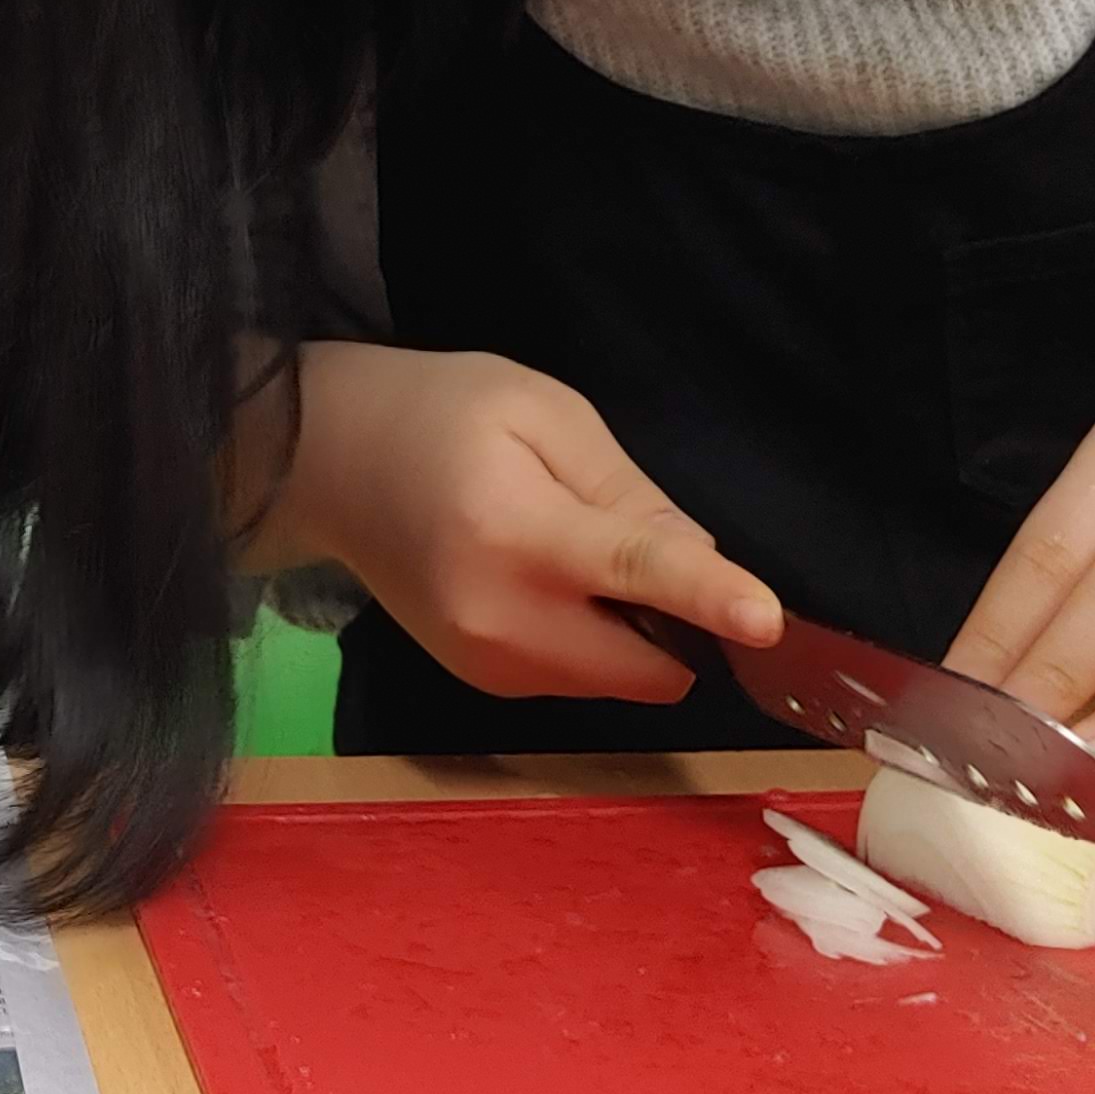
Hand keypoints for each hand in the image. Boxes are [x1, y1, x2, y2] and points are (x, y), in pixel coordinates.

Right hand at [277, 343, 781, 702]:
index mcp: (517, 529)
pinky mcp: (480, 681)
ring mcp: (486, 662)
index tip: (768, 621)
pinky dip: (591, 645)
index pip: (634, 573)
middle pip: (648, 664)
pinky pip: (581, 682)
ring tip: (566, 554)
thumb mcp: (543, 411)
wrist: (326, 463)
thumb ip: (626, 489)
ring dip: (631, 635)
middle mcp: (500, 617)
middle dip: (676, 624)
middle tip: (626, 543)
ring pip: (621, 681)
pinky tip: (542, 585)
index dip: (709, 597)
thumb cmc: (442, 413)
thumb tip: (701, 565)